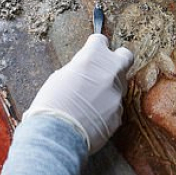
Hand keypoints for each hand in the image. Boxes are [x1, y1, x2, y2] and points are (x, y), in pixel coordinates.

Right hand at [23, 34, 133, 153]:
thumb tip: (84, 73)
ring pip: (119, 85)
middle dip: (116, 60)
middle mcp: (110, 71)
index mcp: (92, 57)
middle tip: (104, 69)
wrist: (58, 134)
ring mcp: (117, 94)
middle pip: (124, 56)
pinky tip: (90, 118)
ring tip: (88, 103)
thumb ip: (78, 70)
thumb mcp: (59, 78)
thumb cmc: (51, 104)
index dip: (95, 46)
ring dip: (108, 90)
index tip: (92, 51)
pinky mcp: (119, 114)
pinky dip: (106, 110)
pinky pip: (114, 107)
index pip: (100, 40)